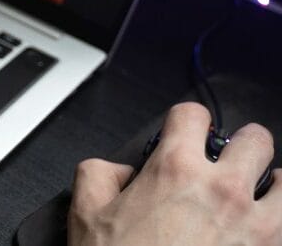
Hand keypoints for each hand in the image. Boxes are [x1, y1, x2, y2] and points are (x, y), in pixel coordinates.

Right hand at [69, 102, 281, 244]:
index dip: (185, 121)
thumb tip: (119, 171)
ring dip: (272, 186)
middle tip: (227, 164)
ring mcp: (257, 225)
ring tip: (257, 198)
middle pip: (254, 139)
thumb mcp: (86, 214)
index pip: (192, 115)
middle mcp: (223, 190)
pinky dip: (277, 227)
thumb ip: (98, 175)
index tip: (185, 133)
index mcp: (175, 171)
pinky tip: (259, 234)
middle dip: (240, 147)